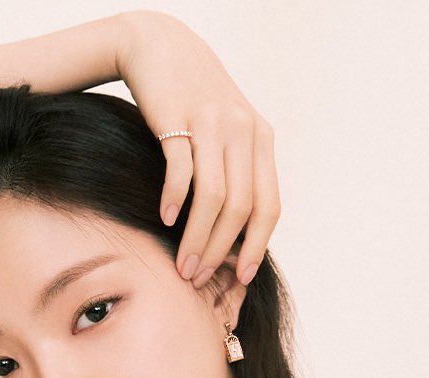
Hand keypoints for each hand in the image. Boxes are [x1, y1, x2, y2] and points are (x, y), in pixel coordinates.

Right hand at [115, 10, 280, 288]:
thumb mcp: (226, 131)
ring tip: (181, 265)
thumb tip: (236, 232)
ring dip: (197, 238)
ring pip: (214, 198)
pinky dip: (174, 201)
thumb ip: (237, 170)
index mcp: (261, 139)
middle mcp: (244, 131)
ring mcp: (212, 123)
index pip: (269, 205)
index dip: (256, 247)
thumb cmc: (191, 100)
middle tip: (197, 278)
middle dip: (220, 252)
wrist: (160, 47)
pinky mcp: (179, 119)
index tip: (239, 279)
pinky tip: (163, 219)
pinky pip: (181, 171)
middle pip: (241, 209)